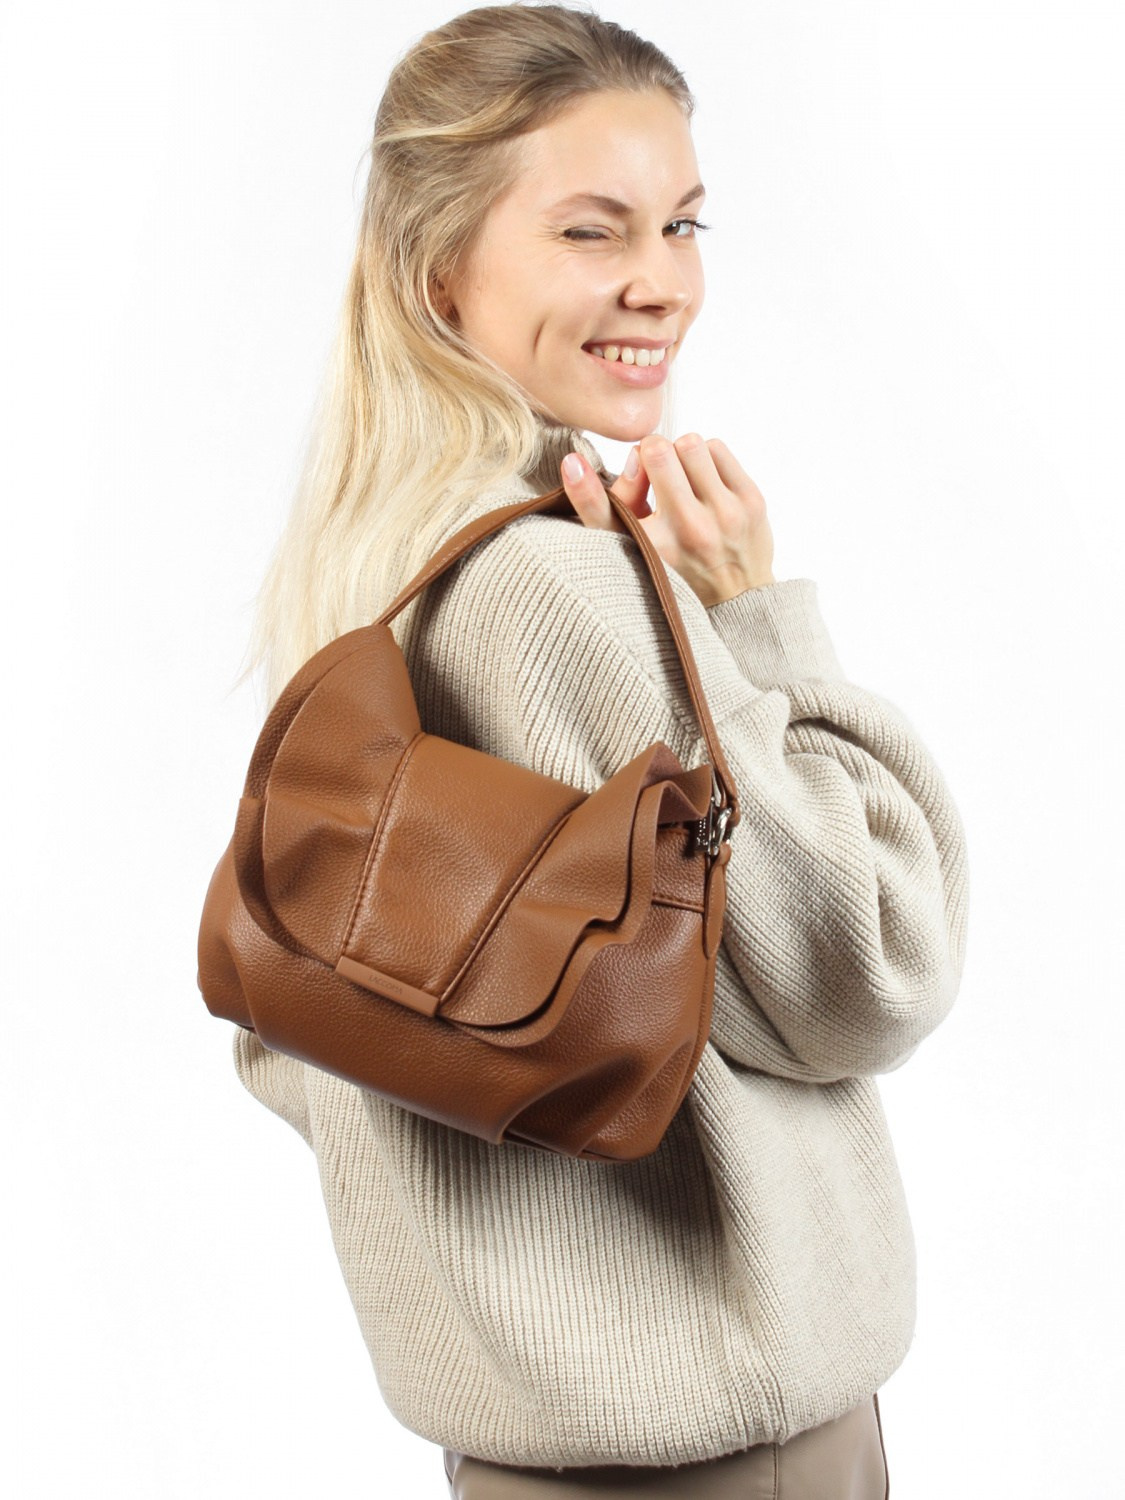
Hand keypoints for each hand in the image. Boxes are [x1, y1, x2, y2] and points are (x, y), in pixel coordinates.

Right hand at [560, 433, 775, 606]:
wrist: (734, 599)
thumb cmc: (671, 567)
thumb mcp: (623, 547)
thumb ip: (592, 505)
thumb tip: (573, 461)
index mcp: (654, 543)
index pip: (627, 477)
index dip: (635, 460)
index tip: (640, 473)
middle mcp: (691, 529)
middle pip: (661, 449)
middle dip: (657, 453)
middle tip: (662, 475)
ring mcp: (727, 514)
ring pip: (692, 443)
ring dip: (683, 453)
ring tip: (684, 479)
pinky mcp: (752, 502)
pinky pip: (718, 448)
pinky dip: (707, 457)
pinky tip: (705, 483)